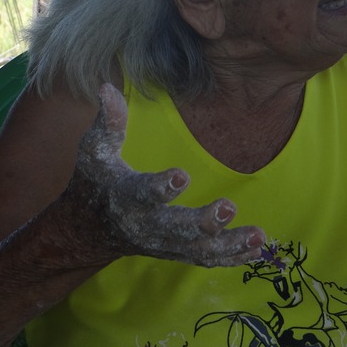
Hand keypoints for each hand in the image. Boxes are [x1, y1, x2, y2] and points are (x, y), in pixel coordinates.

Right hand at [58, 83, 265, 267]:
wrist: (89, 229)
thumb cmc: (97, 181)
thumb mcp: (95, 151)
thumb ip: (108, 123)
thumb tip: (108, 87)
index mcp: (126, 198)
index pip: (143, 194)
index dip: (160, 187)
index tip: (182, 175)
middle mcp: (146, 226)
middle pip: (176, 230)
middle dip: (202, 222)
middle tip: (228, 207)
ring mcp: (164, 244)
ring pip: (198, 250)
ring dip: (229, 244)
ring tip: (257, 236)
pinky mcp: (178, 252)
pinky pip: (207, 259)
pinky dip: (233, 257)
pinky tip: (258, 248)